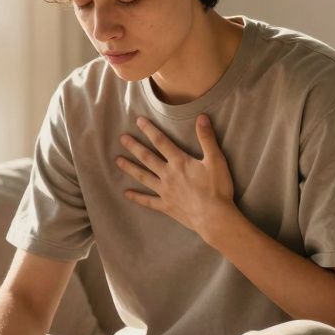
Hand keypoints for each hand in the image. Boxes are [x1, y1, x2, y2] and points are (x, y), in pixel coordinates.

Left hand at [116, 114, 237, 240]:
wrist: (214, 217)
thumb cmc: (217, 189)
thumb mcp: (216, 160)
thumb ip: (207, 138)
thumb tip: (201, 117)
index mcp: (179, 162)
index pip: (161, 142)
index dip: (149, 130)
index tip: (138, 121)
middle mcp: (168, 175)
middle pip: (147, 158)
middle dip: (134, 147)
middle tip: (122, 138)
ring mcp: (165, 191)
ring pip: (144, 177)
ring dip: (130, 168)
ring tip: (117, 161)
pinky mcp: (166, 206)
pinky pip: (148, 201)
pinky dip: (137, 197)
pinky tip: (126, 193)